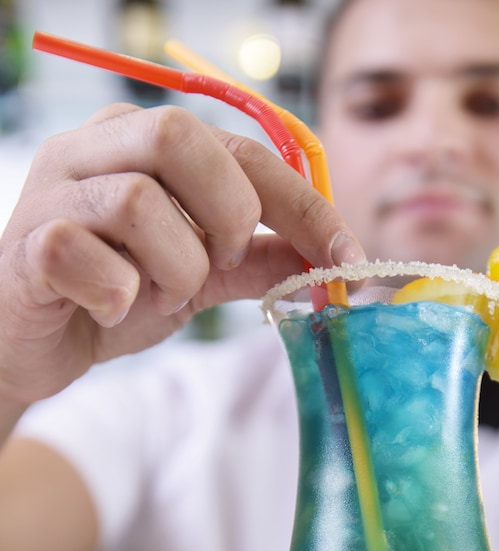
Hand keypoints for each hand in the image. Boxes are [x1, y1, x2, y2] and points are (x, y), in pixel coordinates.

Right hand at [0, 103, 364, 411]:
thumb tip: (326, 258)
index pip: (241, 149)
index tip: (347, 256)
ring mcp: (55, 191)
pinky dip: (117, 291)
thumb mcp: (196, 277)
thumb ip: (253, 261)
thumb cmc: (110, 298)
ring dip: (172, 267)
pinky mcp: (26, 242)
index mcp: (143, 144)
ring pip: (138, 199)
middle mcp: (96, 149)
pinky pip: (81, 250)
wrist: (32, 346)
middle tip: (219, 264)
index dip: (302, 203)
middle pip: (179, 136)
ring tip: (157, 296)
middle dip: (226, 214)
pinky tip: (112, 308)